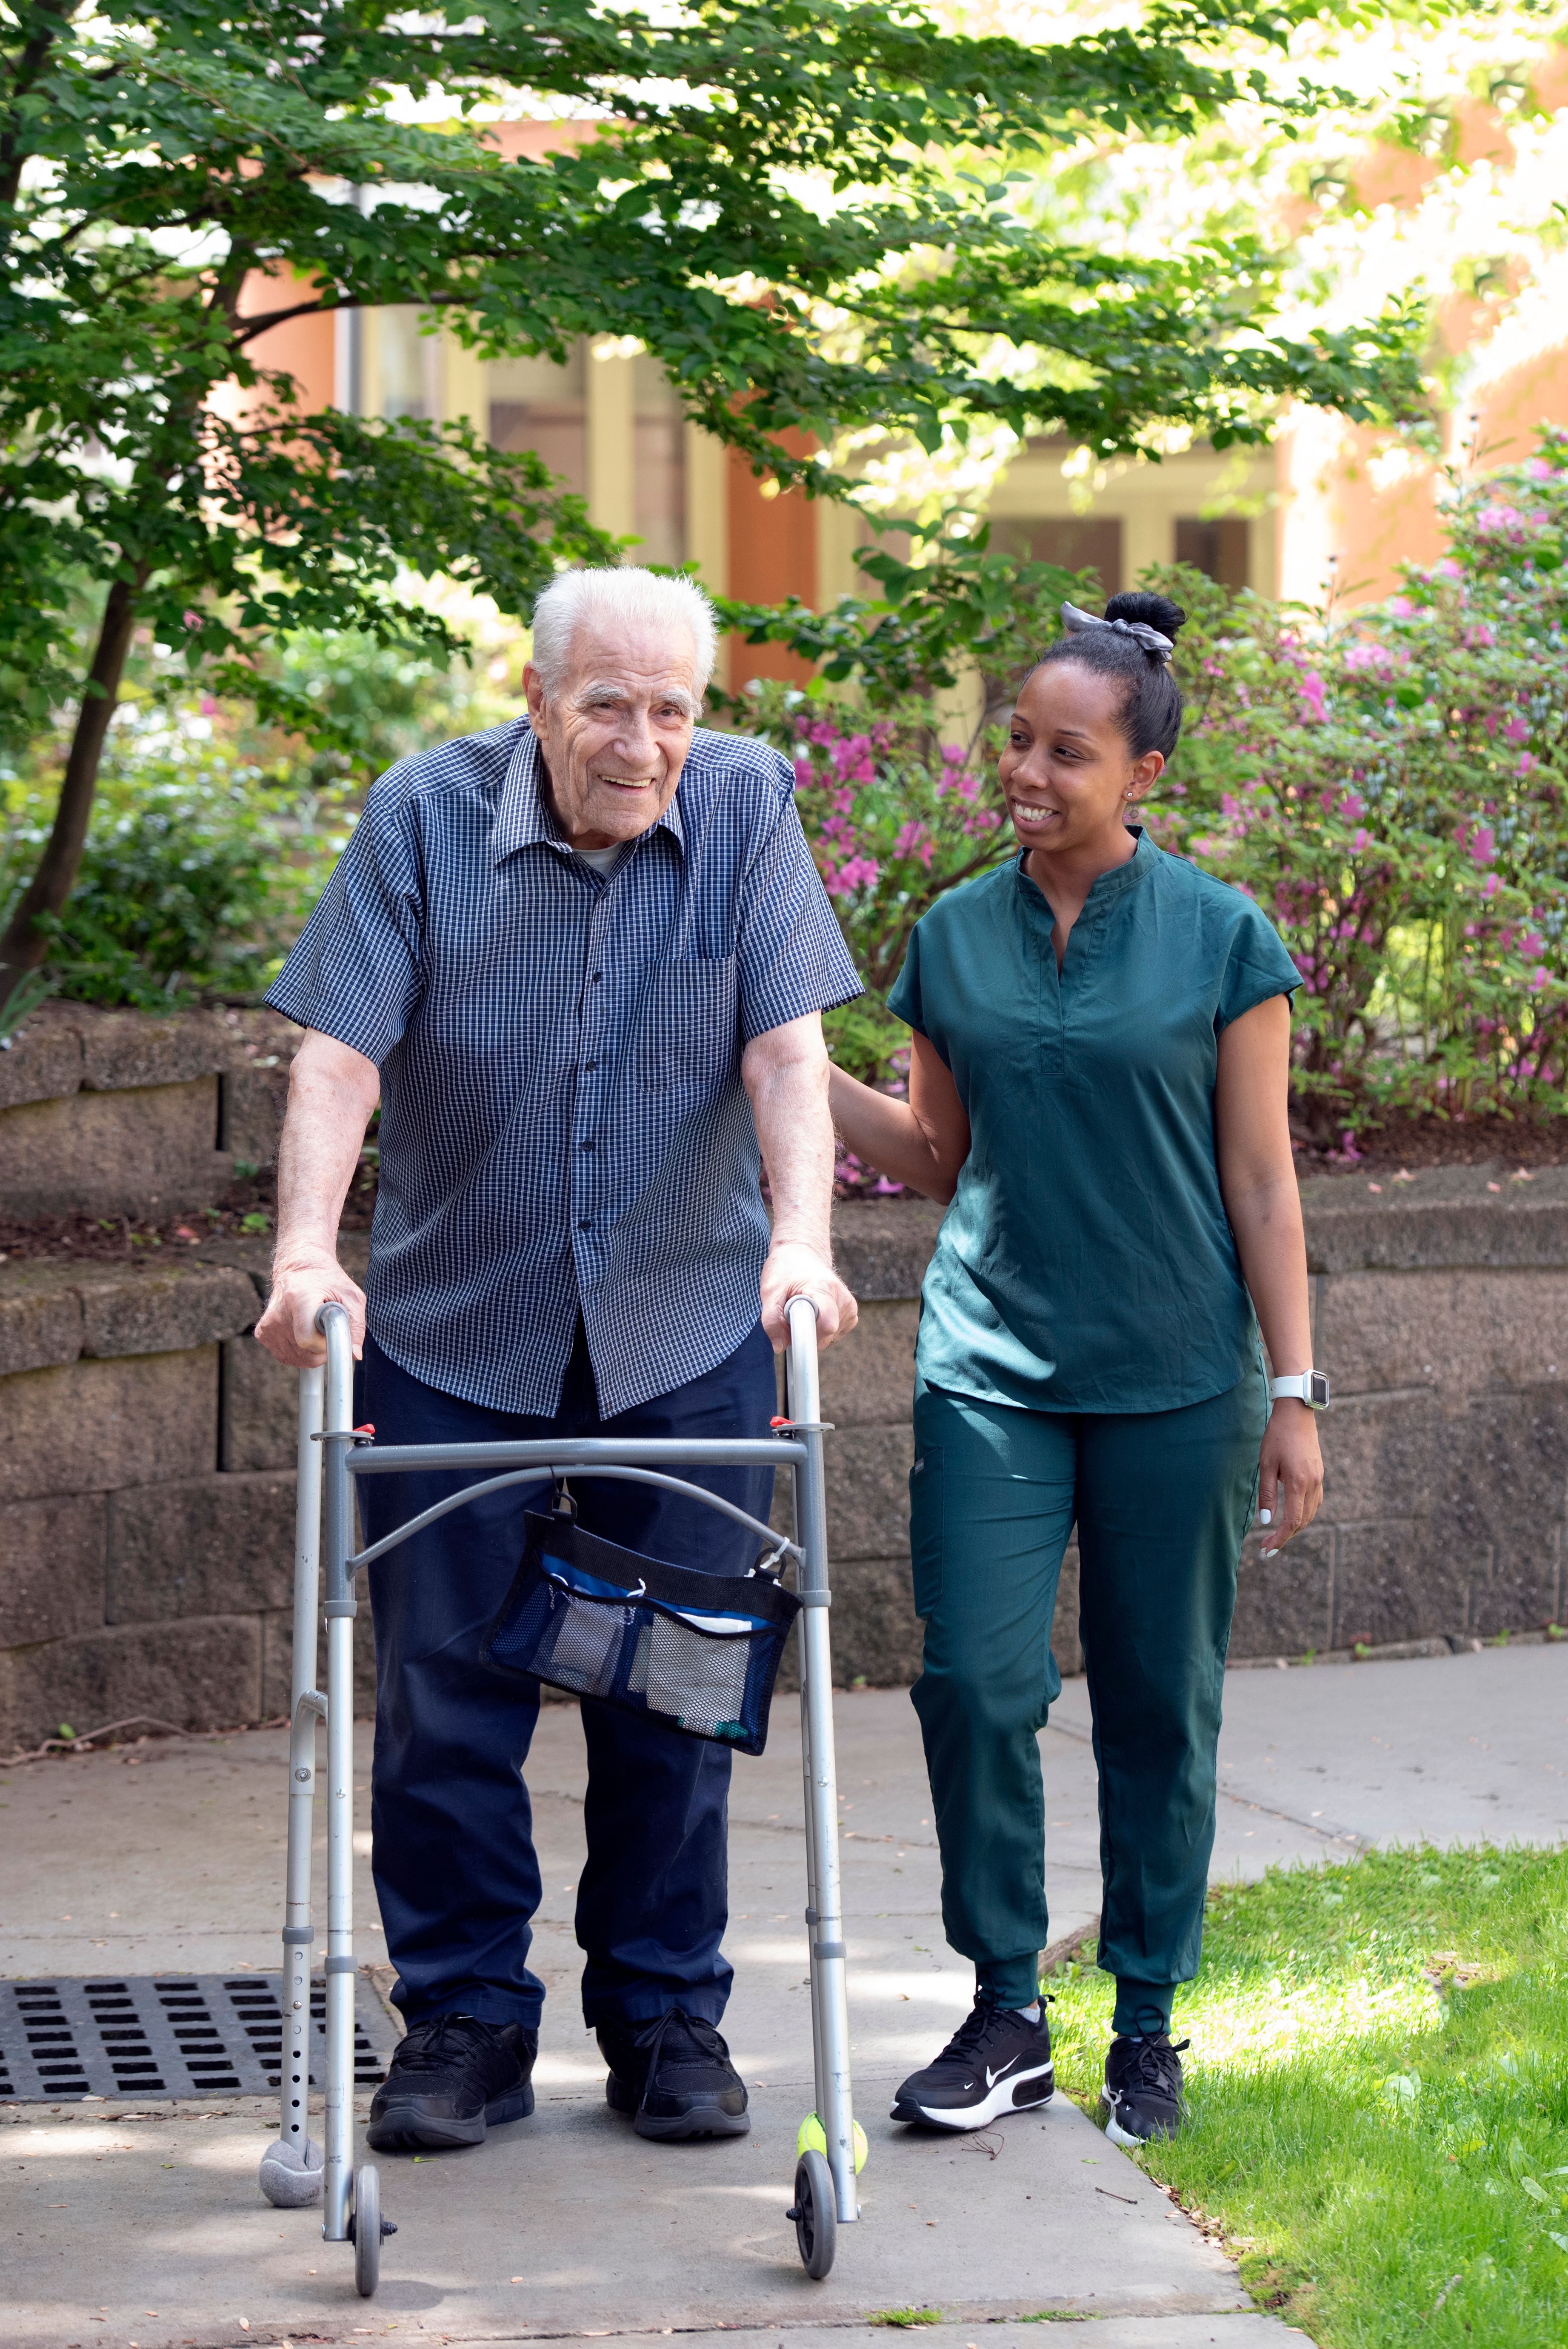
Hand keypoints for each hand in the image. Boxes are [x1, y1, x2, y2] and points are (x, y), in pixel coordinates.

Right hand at [254, 1245, 366, 1367]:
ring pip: (296, 1358)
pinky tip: (302, 1331)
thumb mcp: (351, 1297)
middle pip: (304, 1353)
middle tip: (326, 1329)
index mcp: (299, 1299)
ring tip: (313, 1326)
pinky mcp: (262, 1332)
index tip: (331, 1333)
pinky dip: (298, 1351)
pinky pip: (286, 1356)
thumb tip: (355, 1355)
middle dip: (321, 1349)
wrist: (300, 1268)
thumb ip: (356, 1326)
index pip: (308, 1340)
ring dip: (311, 1350)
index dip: (325, 1344)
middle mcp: (279, 1313)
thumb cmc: (329, 1282)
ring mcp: (268, 1325)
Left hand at [759, 1238, 857, 1352]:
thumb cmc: (785, 1270)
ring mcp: (850, 1306)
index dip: (808, 1338)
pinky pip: (835, 1334)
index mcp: (824, 1289)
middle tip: (792, 1314)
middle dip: (806, 1333)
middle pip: (826, 1335)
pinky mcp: (851, 1313)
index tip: (793, 1338)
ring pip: (830, 1337)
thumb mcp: (770, 1291)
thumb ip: (772, 1321)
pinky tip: (814, 1313)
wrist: (802, 1252)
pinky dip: (821, 1330)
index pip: (827, 1326)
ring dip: (813, 1331)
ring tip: (804, 1309)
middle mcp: (843, 1298)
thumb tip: (780, 1347)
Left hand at [1256, 1399, 1323, 1554]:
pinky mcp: (1319, 1475)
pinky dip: (1304, 1514)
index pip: (1293, 1521)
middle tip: (1267, 1546)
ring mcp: (1319, 1479)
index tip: (1266, 1548)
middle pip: (1303, 1521)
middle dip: (1286, 1536)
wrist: (1297, 1413)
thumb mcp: (1266, 1464)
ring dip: (1296, 1527)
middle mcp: (1313, 1484)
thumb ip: (1267, 1494)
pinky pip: (1315, 1502)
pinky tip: (1292, 1516)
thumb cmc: (1277, 1436)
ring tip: (1277, 1534)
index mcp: (1298, 1482)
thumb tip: (1267, 1521)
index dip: (1280, 1538)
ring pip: (1311, 1513)